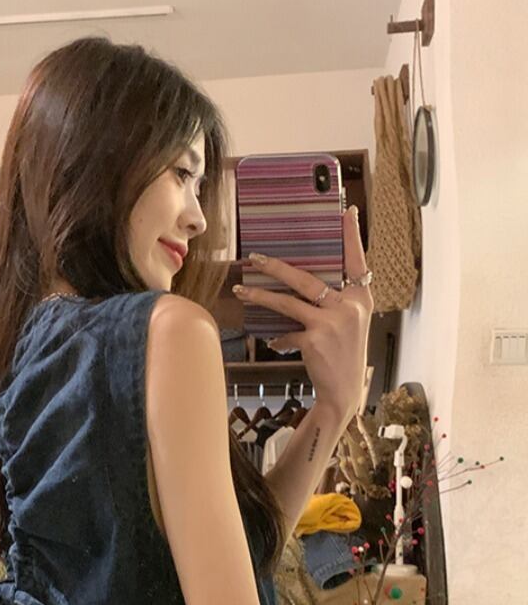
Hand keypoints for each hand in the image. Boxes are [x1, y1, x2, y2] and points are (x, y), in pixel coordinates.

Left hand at [233, 208, 372, 421]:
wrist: (343, 394)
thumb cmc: (343, 355)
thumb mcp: (348, 324)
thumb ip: (332, 303)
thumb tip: (297, 283)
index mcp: (362, 298)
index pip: (357, 260)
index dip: (352, 236)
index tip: (348, 210)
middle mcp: (350, 306)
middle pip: (306, 278)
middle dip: (277, 266)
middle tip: (254, 257)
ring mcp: (333, 322)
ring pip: (288, 301)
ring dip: (261, 295)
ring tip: (242, 291)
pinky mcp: (315, 339)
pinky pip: (287, 332)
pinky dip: (278, 337)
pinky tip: (273, 342)